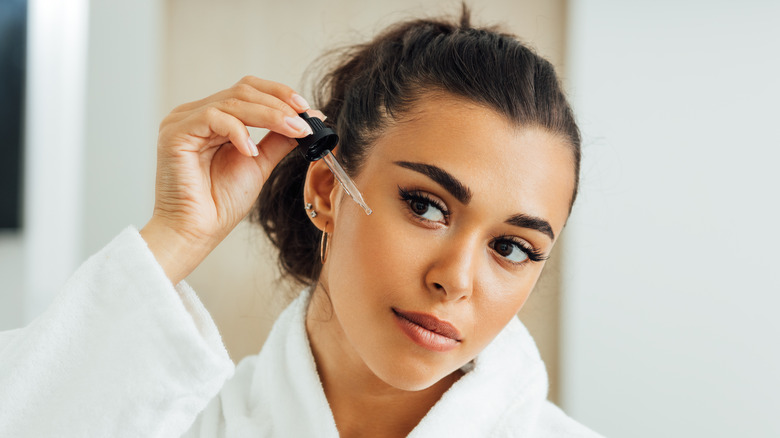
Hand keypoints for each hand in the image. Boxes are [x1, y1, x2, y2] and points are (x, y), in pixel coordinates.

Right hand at [140, 76, 322, 283]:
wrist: (195, 232)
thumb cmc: (219, 204)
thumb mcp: (259, 164)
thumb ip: (278, 140)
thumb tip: (307, 120)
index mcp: (213, 119)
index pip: (248, 90)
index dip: (279, 94)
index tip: (308, 110)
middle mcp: (196, 115)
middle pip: (243, 91)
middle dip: (279, 105)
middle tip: (304, 122)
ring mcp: (183, 121)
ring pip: (232, 101)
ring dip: (269, 115)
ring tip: (293, 131)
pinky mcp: (175, 132)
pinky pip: (212, 117)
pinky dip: (238, 131)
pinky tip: (251, 152)